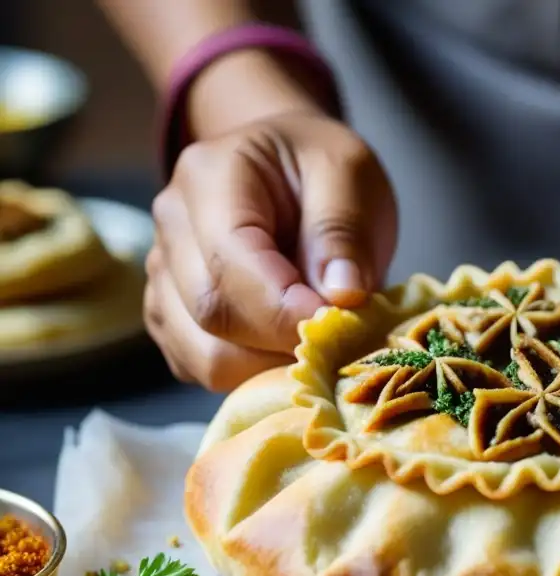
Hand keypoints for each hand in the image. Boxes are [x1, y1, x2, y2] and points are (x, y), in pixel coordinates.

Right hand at [145, 110, 397, 390]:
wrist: (287, 169)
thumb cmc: (319, 169)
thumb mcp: (349, 173)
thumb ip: (343, 231)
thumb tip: (341, 296)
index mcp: (208, 179)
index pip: (230, 264)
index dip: (285, 310)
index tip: (339, 325)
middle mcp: (170, 228)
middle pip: (212, 317)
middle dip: (283, 343)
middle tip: (340, 340)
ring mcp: (163, 277)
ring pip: (205, 357)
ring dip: (270, 367)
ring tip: (317, 343)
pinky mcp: (173, 320)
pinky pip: (204, 370)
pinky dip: (253, 376)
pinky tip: (289, 348)